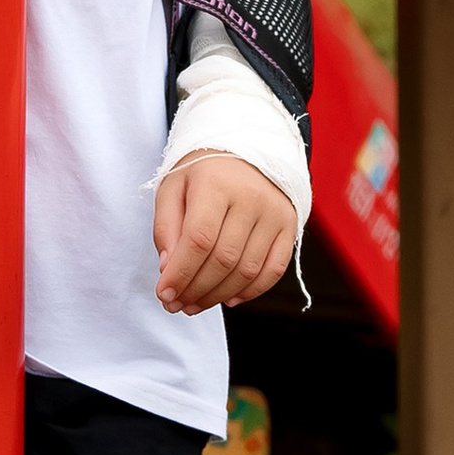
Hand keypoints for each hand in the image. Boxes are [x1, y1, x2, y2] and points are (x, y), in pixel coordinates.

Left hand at [154, 155, 295, 313]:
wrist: (247, 149)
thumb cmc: (203, 174)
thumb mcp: (173, 189)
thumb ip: (166, 228)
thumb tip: (168, 270)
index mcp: (217, 184)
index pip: (199, 240)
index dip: (180, 273)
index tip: (164, 294)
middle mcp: (251, 198)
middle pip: (223, 260)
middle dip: (196, 290)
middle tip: (176, 305)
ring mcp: (275, 213)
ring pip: (247, 270)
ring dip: (218, 295)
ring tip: (195, 304)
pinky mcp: (289, 226)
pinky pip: (273, 270)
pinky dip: (251, 291)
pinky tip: (229, 299)